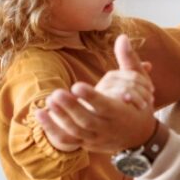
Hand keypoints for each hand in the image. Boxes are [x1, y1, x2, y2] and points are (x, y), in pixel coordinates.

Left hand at [36, 34, 156, 152]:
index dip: (91, 97)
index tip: (76, 86)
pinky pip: (67, 140)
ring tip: (49, 99)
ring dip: (60, 117)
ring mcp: (95, 137)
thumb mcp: (140, 84)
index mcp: (121, 112)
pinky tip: (39, 113)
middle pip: (87, 121)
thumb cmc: (138, 105)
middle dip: (71, 108)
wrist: (139, 137)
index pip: (105, 107)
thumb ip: (129, 60)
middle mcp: (108, 128)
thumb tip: (122, 37)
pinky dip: (52, 129)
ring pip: (76, 132)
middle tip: (56, 93)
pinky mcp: (85, 143)